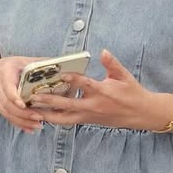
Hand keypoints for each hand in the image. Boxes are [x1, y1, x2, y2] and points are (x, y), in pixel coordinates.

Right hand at [0, 56, 42, 132]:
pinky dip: (18, 124)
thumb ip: (41, 65)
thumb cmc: (13, 66)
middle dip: (23, 113)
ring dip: (21, 121)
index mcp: (5, 72)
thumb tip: (62, 69)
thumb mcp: (26, 61)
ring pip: (6, 112)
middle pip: (7, 104)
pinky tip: (29, 129)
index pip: (7, 87)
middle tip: (39, 117)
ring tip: (37, 125)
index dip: (15, 98)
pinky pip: (6, 117)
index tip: (24, 105)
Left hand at [31, 49, 166, 130]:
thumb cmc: (132, 92)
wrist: (140, 114)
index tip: (60, 74)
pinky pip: (67, 121)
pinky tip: (41, 115)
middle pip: (67, 104)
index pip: (85, 84)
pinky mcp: (86, 121)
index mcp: (103, 92)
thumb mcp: (124, 76)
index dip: (72, 79)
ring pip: (64, 118)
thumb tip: (103, 51)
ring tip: (31, 110)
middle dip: (49, 101)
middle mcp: (93, 105)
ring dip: (47, 115)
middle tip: (34, 96)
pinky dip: (54, 119)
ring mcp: (89, 116)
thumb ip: (112, 64)